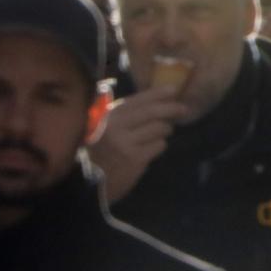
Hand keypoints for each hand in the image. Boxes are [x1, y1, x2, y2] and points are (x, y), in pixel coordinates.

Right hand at [89, 85, 188, 202]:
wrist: (87, 182)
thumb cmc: (99, 152)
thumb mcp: (104, 128)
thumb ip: (123, 115)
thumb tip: (154, 102)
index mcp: (109, 116)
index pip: (137, 100)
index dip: (157, 94)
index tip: (174, 89)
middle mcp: (116, 127)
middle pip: (151, 112)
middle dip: (171, 109)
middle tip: (183, 109)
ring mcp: (126, 143)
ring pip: (158, 129)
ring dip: (165, 129)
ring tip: (164, 131)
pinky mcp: (135, 159)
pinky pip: (158, 146)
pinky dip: (159, 145)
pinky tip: (153, 148)